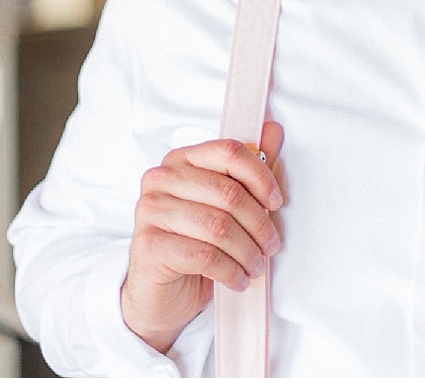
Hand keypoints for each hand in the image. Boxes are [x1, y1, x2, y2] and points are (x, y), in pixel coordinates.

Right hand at [121, 122, 284, 352]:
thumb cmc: (191, 244)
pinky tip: (238, 279)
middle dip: (259, 224)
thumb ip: (247, 170)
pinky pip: (205, 255)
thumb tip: (273, 131)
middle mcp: (160, 179)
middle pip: (228, 193)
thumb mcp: (223, 207)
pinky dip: (230, 271)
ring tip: (256, 266)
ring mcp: (150, 211)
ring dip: (247, 252)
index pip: (229, 152)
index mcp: (180, 160)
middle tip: (271, 245)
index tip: (276, 202)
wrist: (157, 294)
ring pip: (218, 227)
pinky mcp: (149, 245)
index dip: (261, 177)